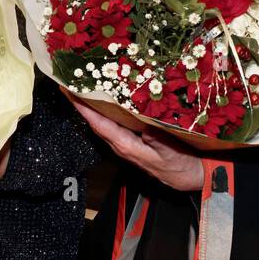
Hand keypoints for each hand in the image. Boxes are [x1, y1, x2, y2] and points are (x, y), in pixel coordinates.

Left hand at [69, 98, 202, 191]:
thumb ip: (157, 139)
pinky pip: (111, 124)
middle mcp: (121, 145)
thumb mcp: (171, 152)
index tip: (71, 94)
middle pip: (95, 123)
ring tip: (81, 88)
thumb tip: (145, 127)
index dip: (85, 109)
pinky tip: (102, 101)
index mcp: (128, 146)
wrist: (189, 176)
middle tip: (70, 83)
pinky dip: (103, 112)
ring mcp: (124, 144)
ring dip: (90, 107)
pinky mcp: (130, 141)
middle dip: (81, 104)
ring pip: (102, 123)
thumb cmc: (180, 165)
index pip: (100, 125)